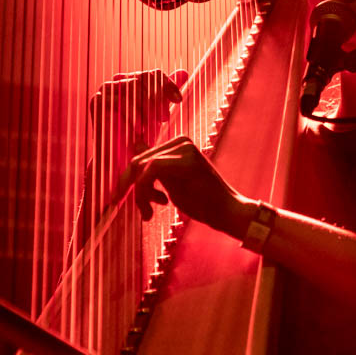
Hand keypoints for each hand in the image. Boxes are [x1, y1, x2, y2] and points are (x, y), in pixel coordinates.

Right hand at [87, 69, 187, 208]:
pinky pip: (119, 99)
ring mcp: (106, 89)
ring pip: (133, 87)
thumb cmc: (141, 136)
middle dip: (157, 99)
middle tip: (163, 119)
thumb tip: (183, 72)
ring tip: (149, 127)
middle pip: (144, 78)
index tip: (178, 101)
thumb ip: (167, 92)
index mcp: (133, 80)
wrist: (120, 159)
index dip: (168, 85)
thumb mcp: (158, 113)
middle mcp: (118, 81)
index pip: (153, 74)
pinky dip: (131, 115)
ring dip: (145, 108)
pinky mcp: (98, 100)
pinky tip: (137, 129)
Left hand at [126, 136, 252, 235]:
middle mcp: (180, 141)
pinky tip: (163, 203)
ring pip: (142, 167)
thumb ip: (155, 165)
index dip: (129, 181)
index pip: (140, 158)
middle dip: (134, 190)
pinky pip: (152, 170)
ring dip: (141, 194)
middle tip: (144, 212)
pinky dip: (147, 191)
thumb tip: (135, 143)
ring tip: (150, 213)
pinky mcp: (186, 159)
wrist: (227, 212)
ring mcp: (184, 148)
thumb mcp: (172, 182)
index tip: (127, 201)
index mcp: (177, 144)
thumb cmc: (202, 201)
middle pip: (138, 162)